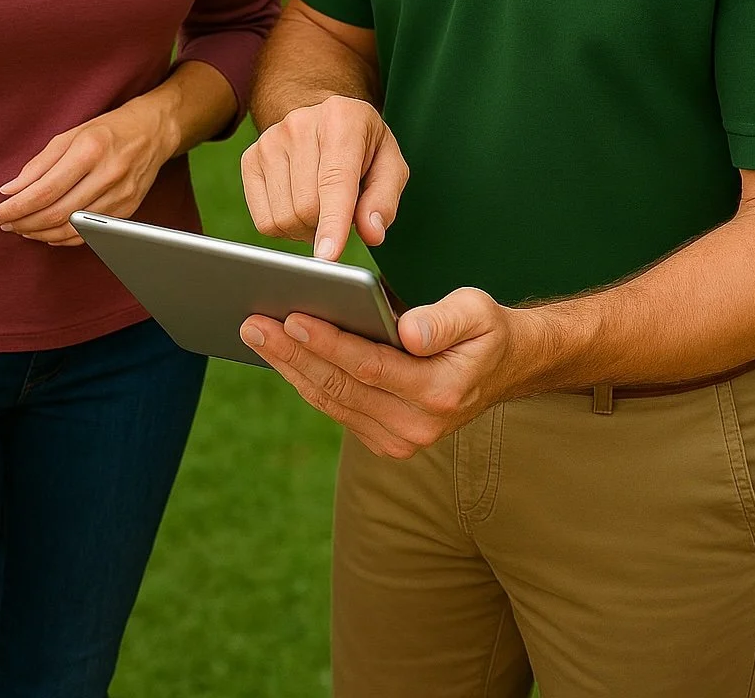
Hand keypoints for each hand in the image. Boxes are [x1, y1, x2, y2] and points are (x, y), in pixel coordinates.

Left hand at [0, 95, 174, 244]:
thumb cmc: (107, 130)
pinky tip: (46, 233)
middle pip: (56, 214)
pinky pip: (89, 235)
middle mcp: (107, 175)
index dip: (14, 208)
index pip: (43, 191)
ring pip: (71, 229)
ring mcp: (120, 197)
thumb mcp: (70, 135)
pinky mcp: (127, 212)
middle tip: (3, 223)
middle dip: (23, 223)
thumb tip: (9, 191)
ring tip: (21, 228)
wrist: (153, 132)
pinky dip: (63, 238)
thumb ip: (38, 164)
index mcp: (89, 151)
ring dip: (40, 233)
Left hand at [240, 287, 519, 457]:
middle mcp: (416, 427)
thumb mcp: (477, 312)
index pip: (370, 367)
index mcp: (440, 394)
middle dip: (292, 354)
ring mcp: (399, 441)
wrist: (502, 368)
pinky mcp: (384, 439)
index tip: (292, 318)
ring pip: (331, 401)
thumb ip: (443, 321)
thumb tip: (407, 330)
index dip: (328, 342)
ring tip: (256, 334)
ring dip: (290, 367)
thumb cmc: (484, 330)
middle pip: (340, 387)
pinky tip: (281, 354)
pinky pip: (336, 408)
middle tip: (252, 323)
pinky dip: (306, 380)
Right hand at [241, 97, 409, 260]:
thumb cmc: (364, 146)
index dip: (332, 223)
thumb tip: (372, 234)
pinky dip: (285, 227)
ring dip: (306, 228)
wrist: (327, 119)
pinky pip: (264, 221)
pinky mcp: (250, 159)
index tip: (328, 256)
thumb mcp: (390, 165)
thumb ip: (384, 199)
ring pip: (283, 218)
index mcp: (341, 120)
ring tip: (321, 205)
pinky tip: (299, 206)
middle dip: (327, 225)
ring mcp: (269, 141)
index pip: (335, 182)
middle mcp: (299, 125)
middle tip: (341, 211)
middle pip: (307, 207)